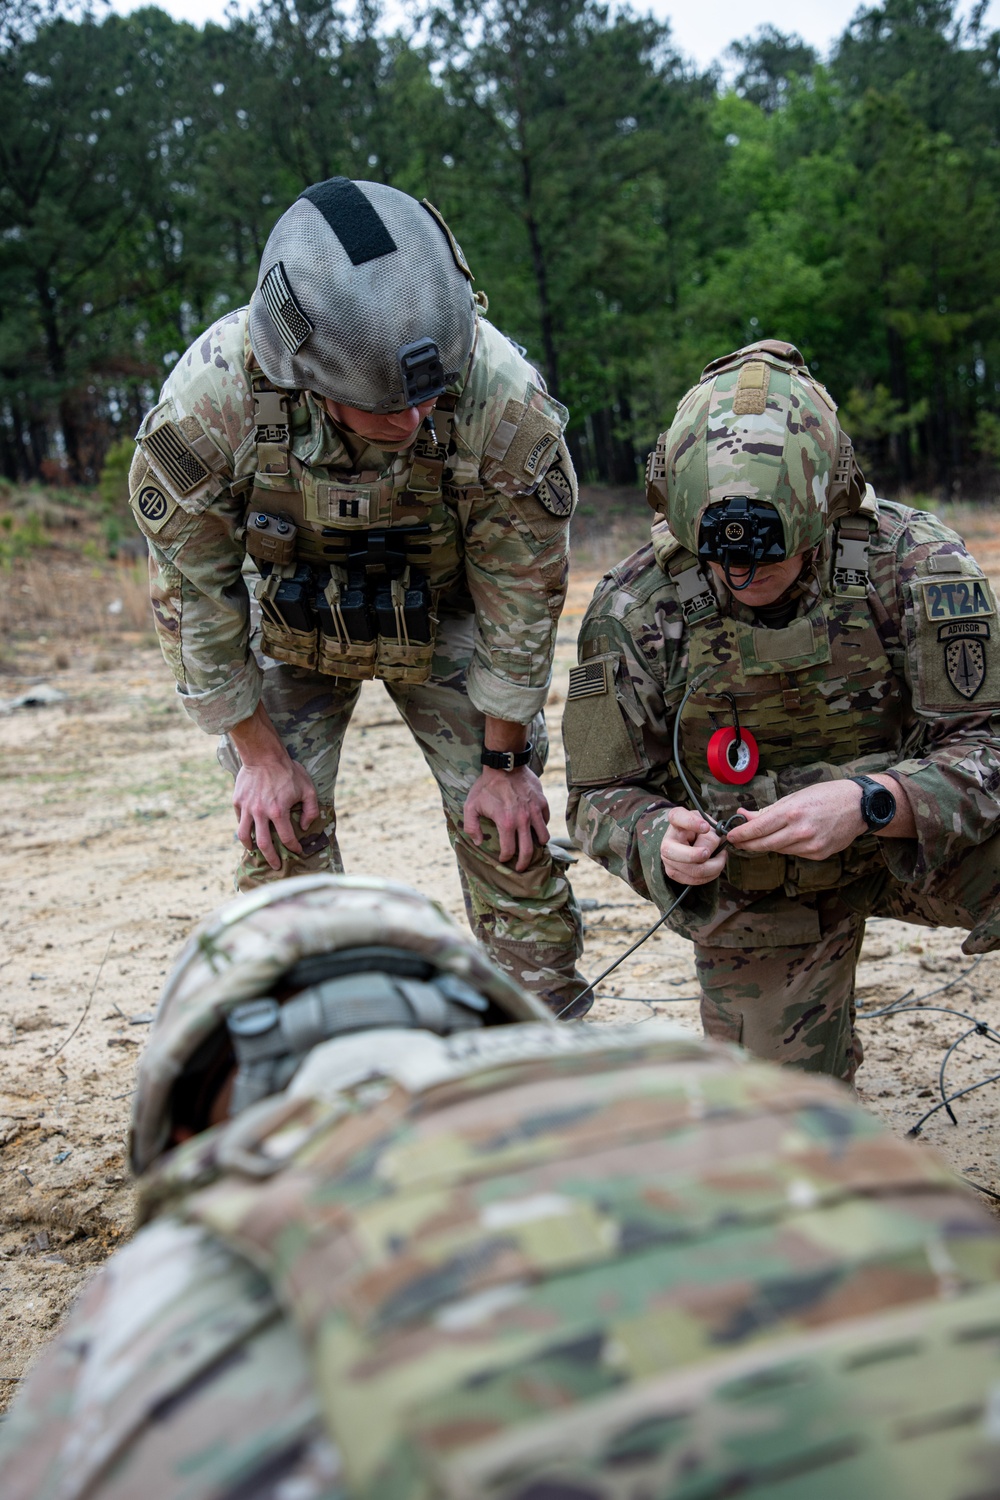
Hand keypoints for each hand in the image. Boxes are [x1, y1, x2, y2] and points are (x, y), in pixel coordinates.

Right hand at [233, 760, 319, 869]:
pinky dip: (244, 829)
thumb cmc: (287, 771)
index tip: (298, 851)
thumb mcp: (308, 788)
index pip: (287, 838)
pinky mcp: (237, 802)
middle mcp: (261, 813)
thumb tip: (305, 826)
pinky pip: (239, 821)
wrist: (263, 755)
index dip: (294, 847)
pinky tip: (249, 832)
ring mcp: (247, 808)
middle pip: (264, 844)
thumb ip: (311, 810)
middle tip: (276, 866)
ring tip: (256, 852)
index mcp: (278, 812)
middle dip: (271, 858)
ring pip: (244, 836)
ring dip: (251, 847)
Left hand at [464, 766, 549, 870]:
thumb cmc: (486, 785)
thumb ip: (471, 827)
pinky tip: (533, 826)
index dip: (506, 858)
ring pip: (543, 837)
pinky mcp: (542, 802)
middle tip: (521, 867)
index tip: (504, 859)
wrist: (505, 764)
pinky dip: (541, 826)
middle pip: (528, 851)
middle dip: (524, 863)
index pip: (509, 850)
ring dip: (537, 845)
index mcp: (506, 822)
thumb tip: (478, 842)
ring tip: (531, 846)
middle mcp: (523, 820)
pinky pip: (545, 821)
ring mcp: (535, 811)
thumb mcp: (470, 805)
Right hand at [660, 806, 724, 885]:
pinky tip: (715, 866)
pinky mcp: (673, 873)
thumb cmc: (702, 831)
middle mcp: (667, 840)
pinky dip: (710, 875)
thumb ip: (710, 835)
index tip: (706, 827)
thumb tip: (707, 852)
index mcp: (676, 820)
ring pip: (690, 869)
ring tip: (721, 856)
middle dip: (694, 855)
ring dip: (713, 866)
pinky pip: (694, 880)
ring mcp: (667, 859)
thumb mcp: (709, 825)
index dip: (691, 822)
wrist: (692, 842)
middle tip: (708, 853)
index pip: (677, 817)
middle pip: (672, 851)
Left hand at [724, 781, 867, 859]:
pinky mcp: (819, 854)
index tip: (730, 836)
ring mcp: (811, 845)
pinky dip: (787, 846)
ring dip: (767, 844)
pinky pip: (795, 853)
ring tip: (761, 837)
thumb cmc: (826, 795)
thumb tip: (745, 816)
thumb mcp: (795, 797)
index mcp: (792, 812)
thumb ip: (768, 810)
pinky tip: (789, 838)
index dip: (741, 834)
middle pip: (765, 844)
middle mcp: (801, 831)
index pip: (758, 828)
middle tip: (737, 842)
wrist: (859, 805)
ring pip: (779, 850)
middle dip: (748, 844)